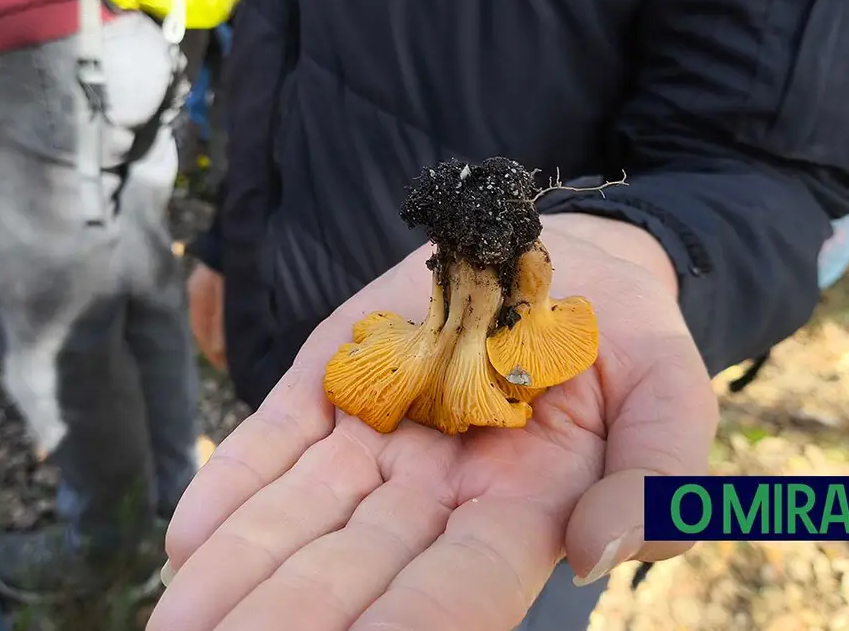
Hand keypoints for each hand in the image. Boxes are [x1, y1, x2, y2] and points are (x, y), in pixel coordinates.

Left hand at [150, 214, 717, 630]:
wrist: (555, 255)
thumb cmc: (622, 335)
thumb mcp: (671, 391)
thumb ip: (659, 471)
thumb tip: (600, 550)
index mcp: (522, 507)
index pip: (457, 585)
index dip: (409, 625)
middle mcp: (436, 493)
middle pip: (356, 571)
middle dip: (292, 620)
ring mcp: (377, 440)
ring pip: (301, 522)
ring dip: (241, 577)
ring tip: (177, 629)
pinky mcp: (334, 387)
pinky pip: (277, 445)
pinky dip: (232, 490)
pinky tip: (184, 544)